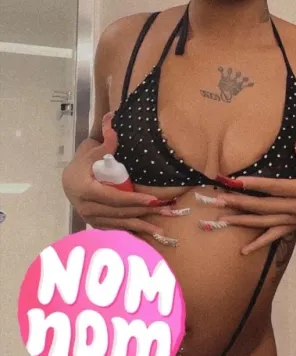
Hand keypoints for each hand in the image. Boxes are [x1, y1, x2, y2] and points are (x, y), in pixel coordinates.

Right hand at [62, 113, 174, 237]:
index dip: (134, 200)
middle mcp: (86, 207)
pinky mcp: (96, 225)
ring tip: (162, 228)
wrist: (69, 181)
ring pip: (120, 223)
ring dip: (142, 225)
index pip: (114, 197)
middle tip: (166, 210)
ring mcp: (90, 218)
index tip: (154, 199)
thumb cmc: (83, 164)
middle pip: (120, 212)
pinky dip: (132, 232)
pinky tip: (147, 235)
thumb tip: (112, 120)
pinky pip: (116, 230)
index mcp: (85, 190)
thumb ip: (105, 142)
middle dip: (144, 212)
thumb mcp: (92, 152)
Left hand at [216, 116, 295, 253]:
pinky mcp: (292, 227)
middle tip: (218, 200)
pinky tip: (243, 251)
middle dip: (239, 203)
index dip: (255, 185)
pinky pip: (273, 237)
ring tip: (222, 218)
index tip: (236, 181)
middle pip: (263, 206)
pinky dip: (258, 244)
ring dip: (242, 221)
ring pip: (264, 222)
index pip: (275, 187)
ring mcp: (293, 220)